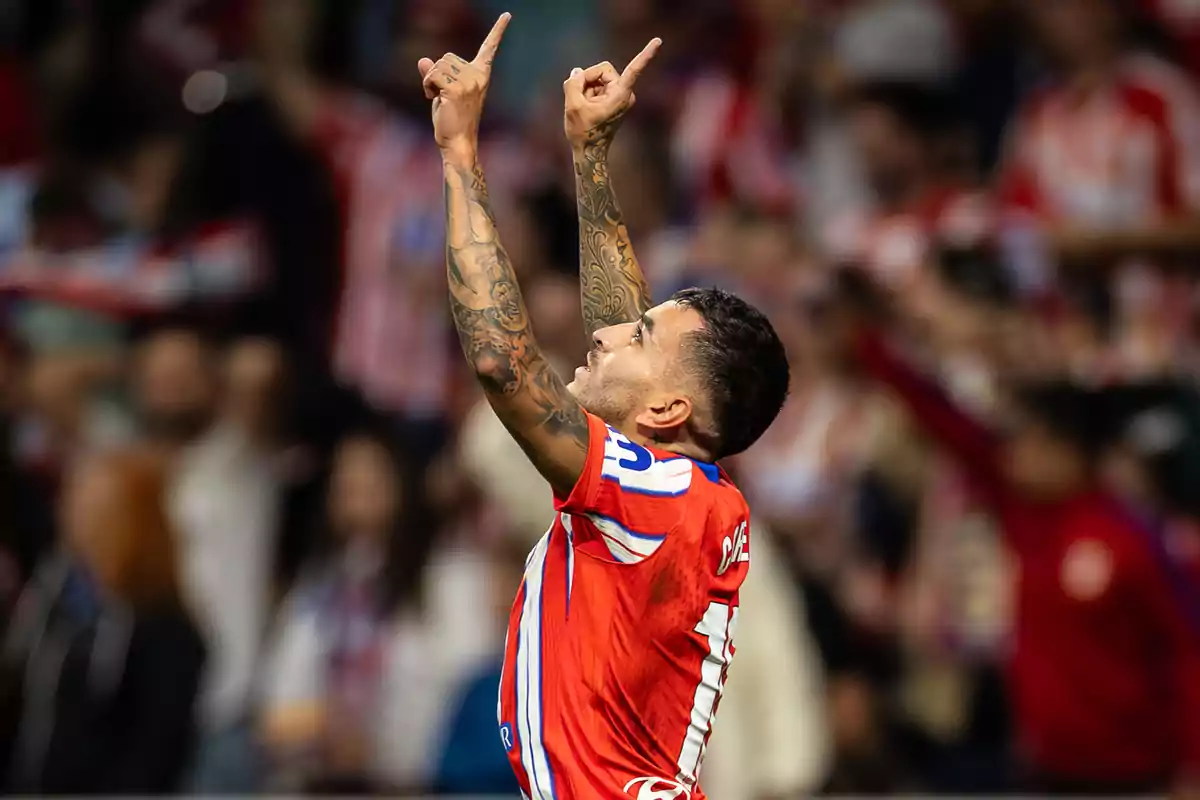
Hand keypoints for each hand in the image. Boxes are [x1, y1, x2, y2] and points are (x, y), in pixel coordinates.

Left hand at [417, 13, 509, 159]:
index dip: (498, 31)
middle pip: (447, 56)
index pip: (489, 49)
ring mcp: (469, 83)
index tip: (507, 15)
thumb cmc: (452, 120)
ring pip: (438, 65)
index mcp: (481, 76)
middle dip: (437, 74)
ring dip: (431, 81)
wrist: (458, 144)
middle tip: (442, 96)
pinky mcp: (456, 89)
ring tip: (439, 99)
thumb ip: (436, 75)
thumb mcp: (444, 92)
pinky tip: (432, 99)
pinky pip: (432, 75)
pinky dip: (427, 86)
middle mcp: (478, 76)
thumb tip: (423, 60)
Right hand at [563, 38, 660, 151]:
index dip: (646, 54)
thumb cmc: (583, 133)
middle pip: (602, 69)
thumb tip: (577, 71)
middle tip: (578, 98)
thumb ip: (573, 83)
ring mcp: (620, 95)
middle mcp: (625, 93)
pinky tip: (585, 106)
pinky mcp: (613, 97)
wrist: (589, 152)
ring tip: (583, 107)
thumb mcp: (573, 106)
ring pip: (597, 77)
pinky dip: (587, 92)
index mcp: (621, 95)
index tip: (658, 41)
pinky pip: (597, 85)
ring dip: (586, 88)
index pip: (635, 70)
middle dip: (587, 80)